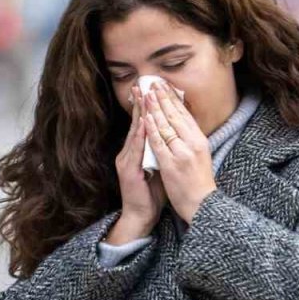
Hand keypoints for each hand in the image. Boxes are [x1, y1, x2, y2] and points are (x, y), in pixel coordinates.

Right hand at [110, 84, 166, 243]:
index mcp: (136, 151)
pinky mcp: (127, 170)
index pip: (142, 124)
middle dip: (140, 103)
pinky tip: (144, 123)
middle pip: (136, 124)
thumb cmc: (152, 193)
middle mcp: (128, 153)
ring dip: (139, 114)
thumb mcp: (158, 167)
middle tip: (144, 84)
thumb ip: (161, 151)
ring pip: (134, 133)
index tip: (152, 89)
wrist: (141, 215)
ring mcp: (126, 161)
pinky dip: (140, 135)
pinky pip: (135, 150)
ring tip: (144, 96)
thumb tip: (172, 135)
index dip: (146, 107)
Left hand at [142, 81, 217, 223]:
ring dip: (155, 108)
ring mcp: (182, 153)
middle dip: (163, 97)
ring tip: (147, 93)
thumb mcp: (199, 156)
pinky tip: (145, 118)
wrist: (201, 205)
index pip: (184, 114)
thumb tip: (182, 126)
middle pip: (175, 115)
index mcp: (200, 140)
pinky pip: (159, 143)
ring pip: (166, 125)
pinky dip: (152, 129)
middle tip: (153, 82)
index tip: (165, 85)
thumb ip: (190, 141)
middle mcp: (193, 143)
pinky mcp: (171, 163)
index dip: (174, 98)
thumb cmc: (199, 182)